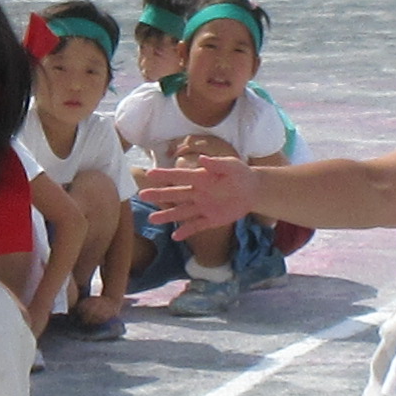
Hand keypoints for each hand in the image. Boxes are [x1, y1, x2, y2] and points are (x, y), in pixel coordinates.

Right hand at [136, 150, 251, 235]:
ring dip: (167, 215)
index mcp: (201, 177)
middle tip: (142, 195)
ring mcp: (203, 207)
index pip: (180, 176)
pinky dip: (186, 231)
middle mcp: (198, 193)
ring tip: (152, 219)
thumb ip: (217, 163)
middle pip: (176, 195)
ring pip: (182, 212)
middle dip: (159, 195)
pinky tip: (175, 236)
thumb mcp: (232, 165)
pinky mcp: (211, 219)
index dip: (165, 175)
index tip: (149, 174)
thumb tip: (203, 158)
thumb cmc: (241, 173)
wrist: (253, 190)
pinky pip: (196, 226)